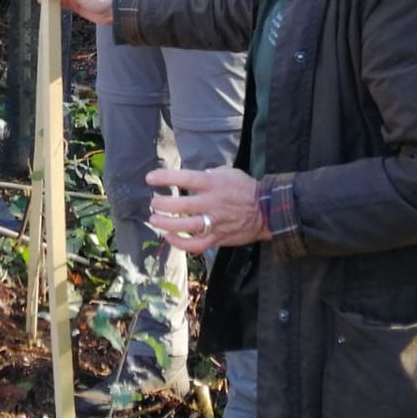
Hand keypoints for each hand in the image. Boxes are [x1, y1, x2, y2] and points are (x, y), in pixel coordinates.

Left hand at [145, 166, 264, 253]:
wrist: (266, 210)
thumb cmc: (245, 188)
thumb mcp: (228, 172)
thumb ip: (208, 174)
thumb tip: (191, 178)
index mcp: (214, 183)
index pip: (185, 179)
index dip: (165, 178)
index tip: (150, 178)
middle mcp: (212, 203)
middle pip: (181, 205)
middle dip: (161, 204)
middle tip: (153, 202)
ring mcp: (215, 222)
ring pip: (185, 227)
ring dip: (166, 224)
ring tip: (155, 220)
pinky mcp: (218, 238)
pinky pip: (195, 245)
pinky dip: (180, 243)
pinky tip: (169, 238)